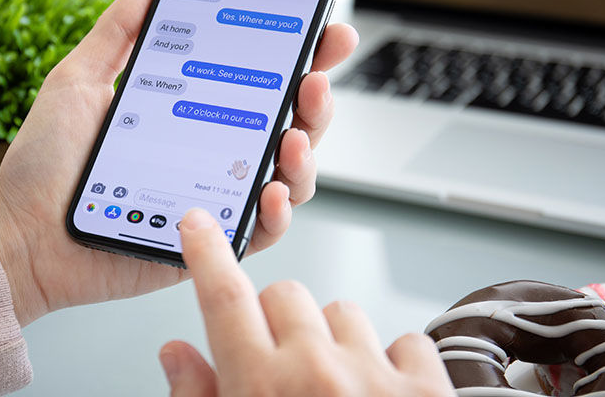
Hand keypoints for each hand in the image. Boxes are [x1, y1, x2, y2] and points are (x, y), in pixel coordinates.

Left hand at [0, 0, 358, 325]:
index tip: (324, 27)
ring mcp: (214, 194)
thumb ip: (118, 32)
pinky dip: (277, 213)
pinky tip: (270, 191)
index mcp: (193, 109)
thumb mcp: (79, 81)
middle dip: (316, 98)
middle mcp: (213, 149)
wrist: (20, 233)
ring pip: (288, 175)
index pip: (258, 77)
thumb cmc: (45, 161)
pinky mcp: (208, 239)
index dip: (300, 53)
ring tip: (294, 136)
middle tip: (315, 78)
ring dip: (305, 153)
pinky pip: (261, 230)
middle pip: (287, 122)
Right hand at [160, 208, 454, 396]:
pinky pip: (407, 341)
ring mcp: (376, 378)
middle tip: (277, 359)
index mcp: (260, 386)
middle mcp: (317, 370)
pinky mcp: (429, 393)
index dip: (207, 254)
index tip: (200, 225)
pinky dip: (393, 362)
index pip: (223, 297)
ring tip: (333, 385)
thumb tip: (175, 354)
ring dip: (334, 338)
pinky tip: (381, 394)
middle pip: (285, 294)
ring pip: (345, 311)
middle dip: (275, 318)